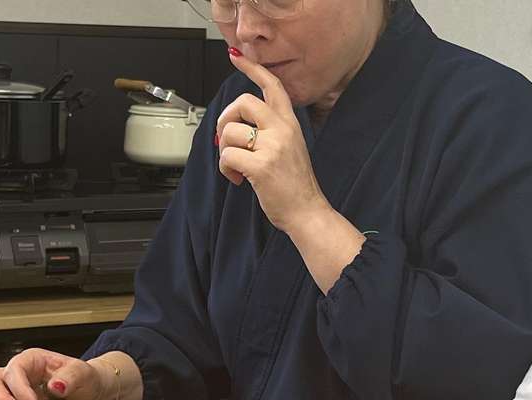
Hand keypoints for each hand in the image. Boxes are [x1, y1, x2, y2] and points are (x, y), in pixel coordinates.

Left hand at [217, 50, 331, 233]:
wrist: (307, 211)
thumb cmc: (294, 184)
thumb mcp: (288, 147)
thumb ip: (268, 131)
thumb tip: (235, 125)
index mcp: (290, 123)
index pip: (272, 86)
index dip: (253, 68)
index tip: (237, 56)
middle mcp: (283, 130)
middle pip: (243, 102)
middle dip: (226, 119)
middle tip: (227, 139)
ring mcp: (273, 147)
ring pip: (230, 132)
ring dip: (225, 151)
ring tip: (236, 167)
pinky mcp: (261, 166)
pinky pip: (227, 156)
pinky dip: (225, 169)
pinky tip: (237, 178)